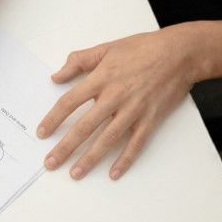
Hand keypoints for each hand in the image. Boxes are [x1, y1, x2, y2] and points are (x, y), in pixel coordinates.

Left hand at [37, 25, 199, 179]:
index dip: (53, 119)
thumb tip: (57, 76)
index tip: (42, 133)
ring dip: (90, 159)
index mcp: (101, 78)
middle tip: (50, 163)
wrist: (179, 53)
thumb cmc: (143, 48)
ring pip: (107, 139)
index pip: (70, 102)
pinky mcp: (150, 119)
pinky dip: (125, 160)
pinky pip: (135, 144)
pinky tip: (113, 173)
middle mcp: (114, 96)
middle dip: (65, 147)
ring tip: (75, 174)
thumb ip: (79, 61)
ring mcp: (133, 110)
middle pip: (84, 126)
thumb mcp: (107, 48)